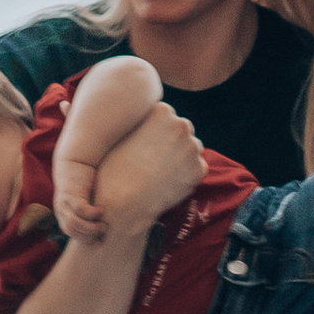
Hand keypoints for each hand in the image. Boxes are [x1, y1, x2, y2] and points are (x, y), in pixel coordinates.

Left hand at [54, 154, 111, 246]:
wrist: (75, 158)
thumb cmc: (84, 179)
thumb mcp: (85, 198)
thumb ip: (91, 210)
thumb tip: (106, 222)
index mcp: (63, 212)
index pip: (72, 233)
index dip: (85, 239)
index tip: (99, 241)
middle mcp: (61, 209)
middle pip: (72, 231)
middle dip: (88, 235)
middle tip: (103, 232)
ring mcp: (65, 202)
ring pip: (75, 224)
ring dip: (91, 228)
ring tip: (103, 225)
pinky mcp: (71, 194)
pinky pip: (81, 210)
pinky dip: (92, 214)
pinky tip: (102, 209)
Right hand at [94, 103, 208, 236]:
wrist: (123, 203)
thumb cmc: (114, 168)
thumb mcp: (121, 133)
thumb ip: (139, 122)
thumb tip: (141, 117)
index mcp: (162, 111)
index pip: (164, 115)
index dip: (153, 131)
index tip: (144, 144)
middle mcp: (181, 125)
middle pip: (179, 130)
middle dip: (169, 141)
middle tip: (152, 160)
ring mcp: (193, 148)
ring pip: (189, 149)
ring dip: (179, 157)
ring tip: (158, 171)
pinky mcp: (199, 170)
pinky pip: (194, 168)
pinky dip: (184, 175)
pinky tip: (167, 182)